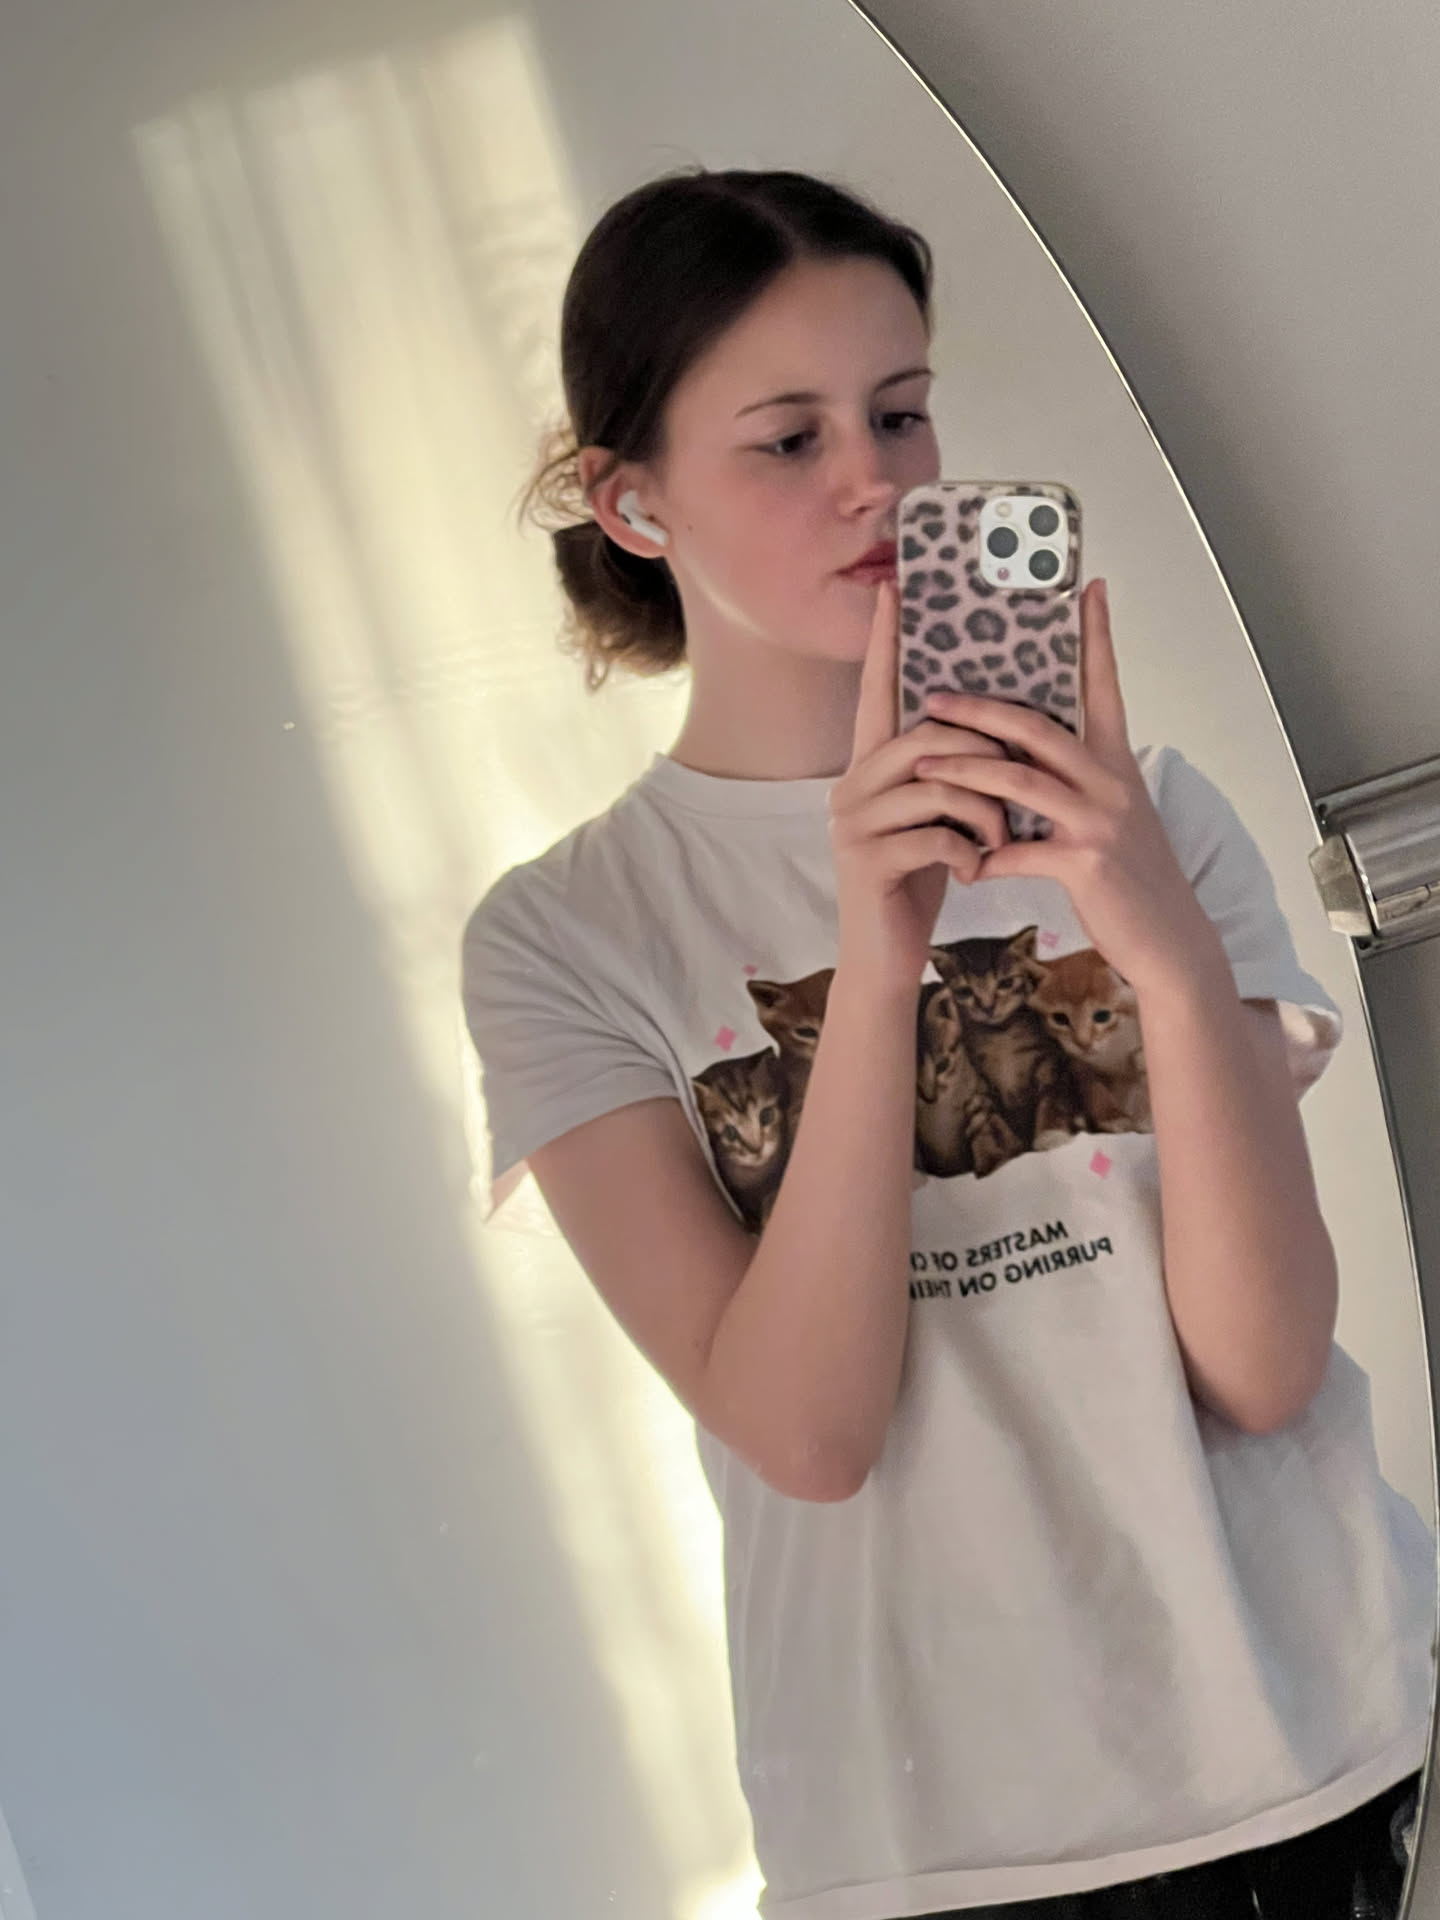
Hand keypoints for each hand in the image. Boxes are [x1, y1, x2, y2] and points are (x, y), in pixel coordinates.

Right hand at [827, 578, 1011, 993]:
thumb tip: (994, 722)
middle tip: (1017, 790)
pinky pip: (937, 834)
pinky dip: (969, 854)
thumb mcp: (938, 815)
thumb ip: (948, 769)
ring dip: (987, 813)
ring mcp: (853, 821)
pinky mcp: (867, 860)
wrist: (886, 956)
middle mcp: (851, 783)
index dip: (887, 640)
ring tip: (998, 843)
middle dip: (988, 759)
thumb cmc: (921, 879)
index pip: (880, 689)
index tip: (894, 586)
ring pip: (940, 783)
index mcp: (870, 765)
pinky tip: (970, 874)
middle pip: (930, 735)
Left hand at [911, 579, 1217, 993]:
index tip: (1088, 586)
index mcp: (1116, 764)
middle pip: (1037, 727)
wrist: (1169, 941)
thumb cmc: (1131, 880)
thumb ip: (1075, 783)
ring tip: (921, 762)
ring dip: (963, 771)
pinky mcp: (1085, 864)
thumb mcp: (1111, 818)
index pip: (1103, 686)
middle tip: (933, 696)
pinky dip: (986, 858)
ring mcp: (1099, 821)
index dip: (1096, 636)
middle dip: (979, 709)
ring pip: (1018, 780)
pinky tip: (965, 867)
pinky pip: (1019, 852)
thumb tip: (1026, 759)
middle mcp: (1110, 782)